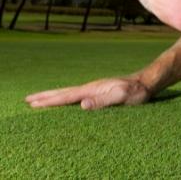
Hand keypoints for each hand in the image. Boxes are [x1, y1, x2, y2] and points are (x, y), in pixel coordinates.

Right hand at [25, 77, 151, 109]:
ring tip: (41, 99)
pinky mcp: (99, 92)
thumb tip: (82, 105)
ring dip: (54, 96)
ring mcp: (94, 89)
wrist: (146, 82)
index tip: (33, 104)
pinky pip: (77, 95)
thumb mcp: (121, 97)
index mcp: (92, 90)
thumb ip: (103, 101)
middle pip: (64, 92)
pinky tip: (66, 100)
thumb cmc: (135, 92)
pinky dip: (66, 97)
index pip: (67, 97)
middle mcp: (91, 88)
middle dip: (46, 96)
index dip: (50, 101)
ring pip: (69, 93)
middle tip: (28, 99)